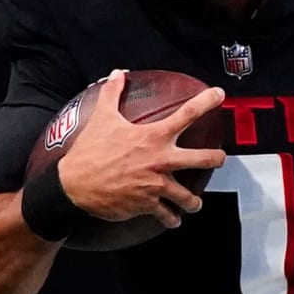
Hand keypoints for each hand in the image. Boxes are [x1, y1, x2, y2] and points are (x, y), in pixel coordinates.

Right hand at [59, 71, 226, 228]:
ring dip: (193, 201)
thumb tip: (117, 73)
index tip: (219, 95)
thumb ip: (112, 93)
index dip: (207, 101)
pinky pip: (166, 215)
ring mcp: (156, 185)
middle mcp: (161, 160)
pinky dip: (172, 219)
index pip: (188, 113)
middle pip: (204, 158)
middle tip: (220, 158)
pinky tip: (174, 220)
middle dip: (217, 159)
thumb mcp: (102, 117)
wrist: (73, 185)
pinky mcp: (147, 204)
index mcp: (154, 137)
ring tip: (195, 203)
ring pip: (188, 197)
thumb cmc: (89, 150)